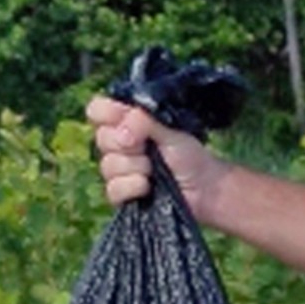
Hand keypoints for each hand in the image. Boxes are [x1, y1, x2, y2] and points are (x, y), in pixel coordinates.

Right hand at [85, 94, 220, 215]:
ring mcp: (118, 170)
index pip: (97, 109)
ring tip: (154, 170)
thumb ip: (146, 121)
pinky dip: (132, 187)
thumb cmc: (190, 155)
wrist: (206, 188)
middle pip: (101, 138)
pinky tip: (148, 187)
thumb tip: (123, 131)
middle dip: (129, 144)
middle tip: (149, 149)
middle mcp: (117, 144)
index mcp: (126, 123)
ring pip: (108, 165)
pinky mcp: (122, 193)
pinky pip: (113, 189)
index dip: (107, 114)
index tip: (126, 120)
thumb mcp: (172, 130)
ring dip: (136, 167)